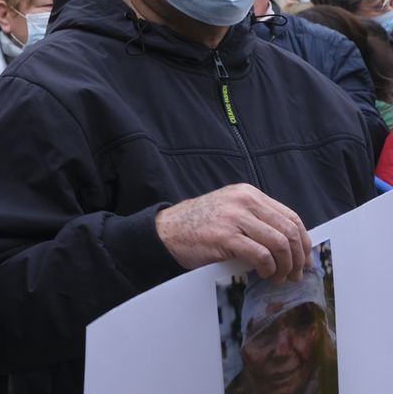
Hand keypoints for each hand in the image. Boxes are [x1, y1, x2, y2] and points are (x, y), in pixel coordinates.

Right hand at [154, 184, 310, 280]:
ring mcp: (234, 217)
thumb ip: (256, 219)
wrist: (166, 230)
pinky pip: (261, 254)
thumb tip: (291, 245)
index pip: (291, 217)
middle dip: (298, 258)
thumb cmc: (199, 226)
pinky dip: (269, 268)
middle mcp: (244, 201)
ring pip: (280, 243)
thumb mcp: (230, 212)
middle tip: (295, 275)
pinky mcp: (225, 236)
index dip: (304, 242)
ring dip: (285, 266)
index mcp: (248, 194)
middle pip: (290, 230)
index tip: (305, 260)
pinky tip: (264, 274)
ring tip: (279, 277)